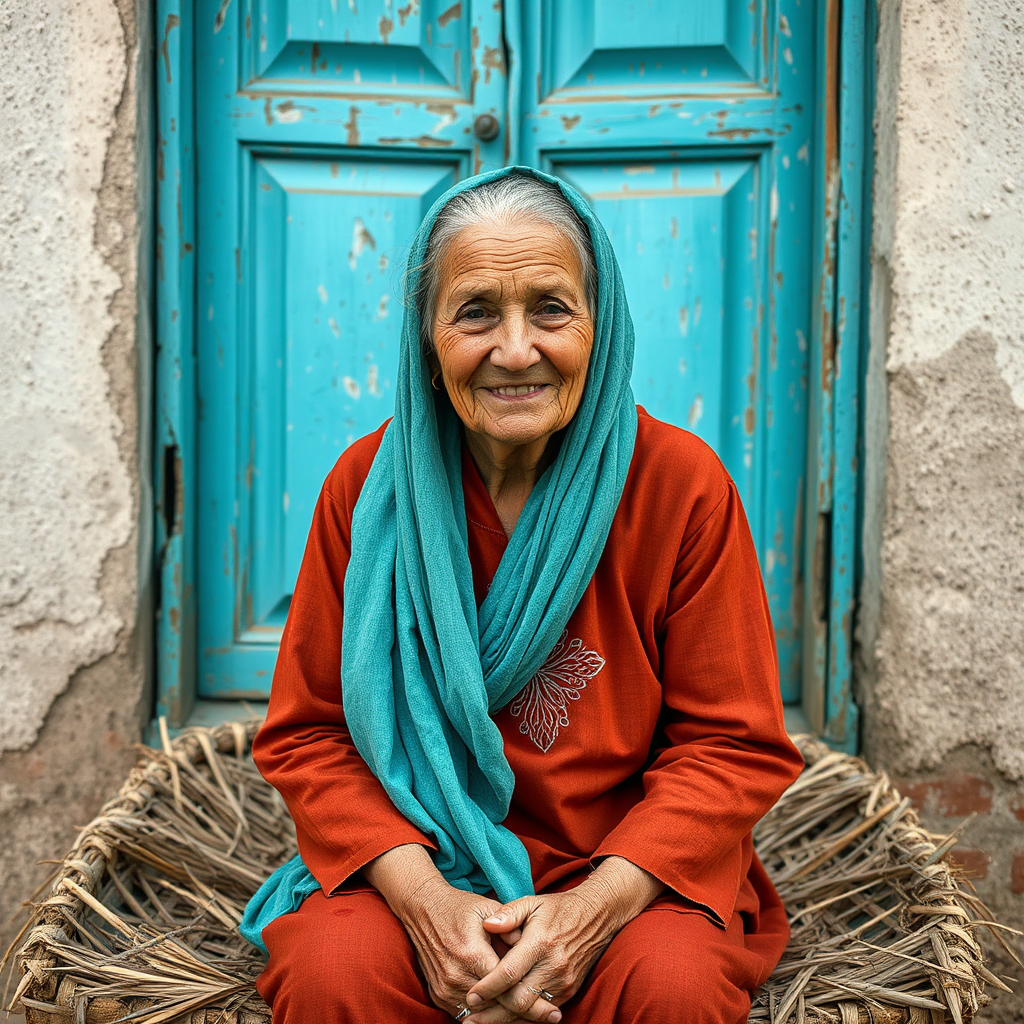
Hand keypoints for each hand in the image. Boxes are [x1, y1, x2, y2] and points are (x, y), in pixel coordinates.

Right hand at [362, 845, 560, 1020]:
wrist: (422, 909)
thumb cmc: (460, 908)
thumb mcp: (488, 908)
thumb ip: (510, 925)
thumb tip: (528, 944)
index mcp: (472, 953)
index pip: (506, 987)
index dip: (532, 1001)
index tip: (554, 1009)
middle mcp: (456, 975)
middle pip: (496, 1006)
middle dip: (524, 1014)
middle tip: (551, 1018)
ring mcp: (444, 988)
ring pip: (481, 1015)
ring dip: (504, 1018)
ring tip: (531, 1018)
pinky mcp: (438, 994)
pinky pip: (465, 1013)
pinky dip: (485, 1016)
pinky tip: (505, 1015)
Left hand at [464, 857, 663, 1023]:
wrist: (597, 916)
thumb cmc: (558, 908)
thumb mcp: (532, 902)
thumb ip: (508, 914)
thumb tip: (487, 925)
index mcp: (540, 942)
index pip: (509, 973)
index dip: (488, 988)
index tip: (471, 996)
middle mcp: (553, 966)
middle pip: (519, 1000)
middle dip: (492, 1013)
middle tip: (469, 1018)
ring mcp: (564, 981)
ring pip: (531, 1012)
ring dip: (505, 1021)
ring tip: (481, 1023)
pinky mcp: (570, 990)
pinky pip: (543, 1012)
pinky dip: (525, 1019)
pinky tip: (506, 1020)